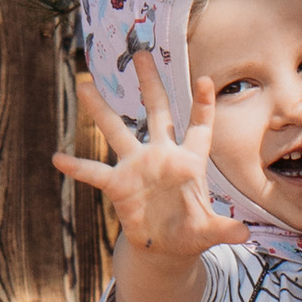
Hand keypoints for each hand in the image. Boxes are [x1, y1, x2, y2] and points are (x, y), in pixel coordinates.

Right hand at [54, 57, 248, 263]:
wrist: (165, 247)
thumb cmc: (190, 232)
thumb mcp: (209, 232)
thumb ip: (224, 229)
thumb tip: (243, 233)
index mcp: (189, 161)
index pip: (199, 128)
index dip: (203, 106)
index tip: (205, 80)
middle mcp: (162, 155)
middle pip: (156, 112)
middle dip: (150, 83)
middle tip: (141, 53)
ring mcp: (137, 167)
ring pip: (118, 131)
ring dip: (101, 110)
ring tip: (85, 85)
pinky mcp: (118, 186)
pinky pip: (95, 173)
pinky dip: (77, 167)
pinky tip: (58, 158)